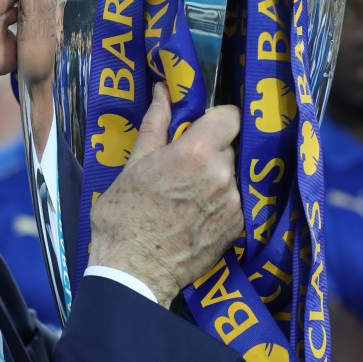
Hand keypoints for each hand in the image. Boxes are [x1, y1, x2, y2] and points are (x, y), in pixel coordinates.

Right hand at [87, 82, 242, 306]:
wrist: (133, 270)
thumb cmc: (125, 214)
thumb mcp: (134, 163)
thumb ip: (156, 123)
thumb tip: (162, 91)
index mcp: (196, 152)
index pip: (229, 116)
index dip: (216, 118)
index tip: (200, 127)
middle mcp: (222, 175)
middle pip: (227, 146)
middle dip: (209, 150)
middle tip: (180, 167)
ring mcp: (233, 204)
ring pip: (230, 175)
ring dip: (214, 178)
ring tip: (185, 196)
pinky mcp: (237, 228)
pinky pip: (233, 201)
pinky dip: (218, 202)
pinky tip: (194, 214)